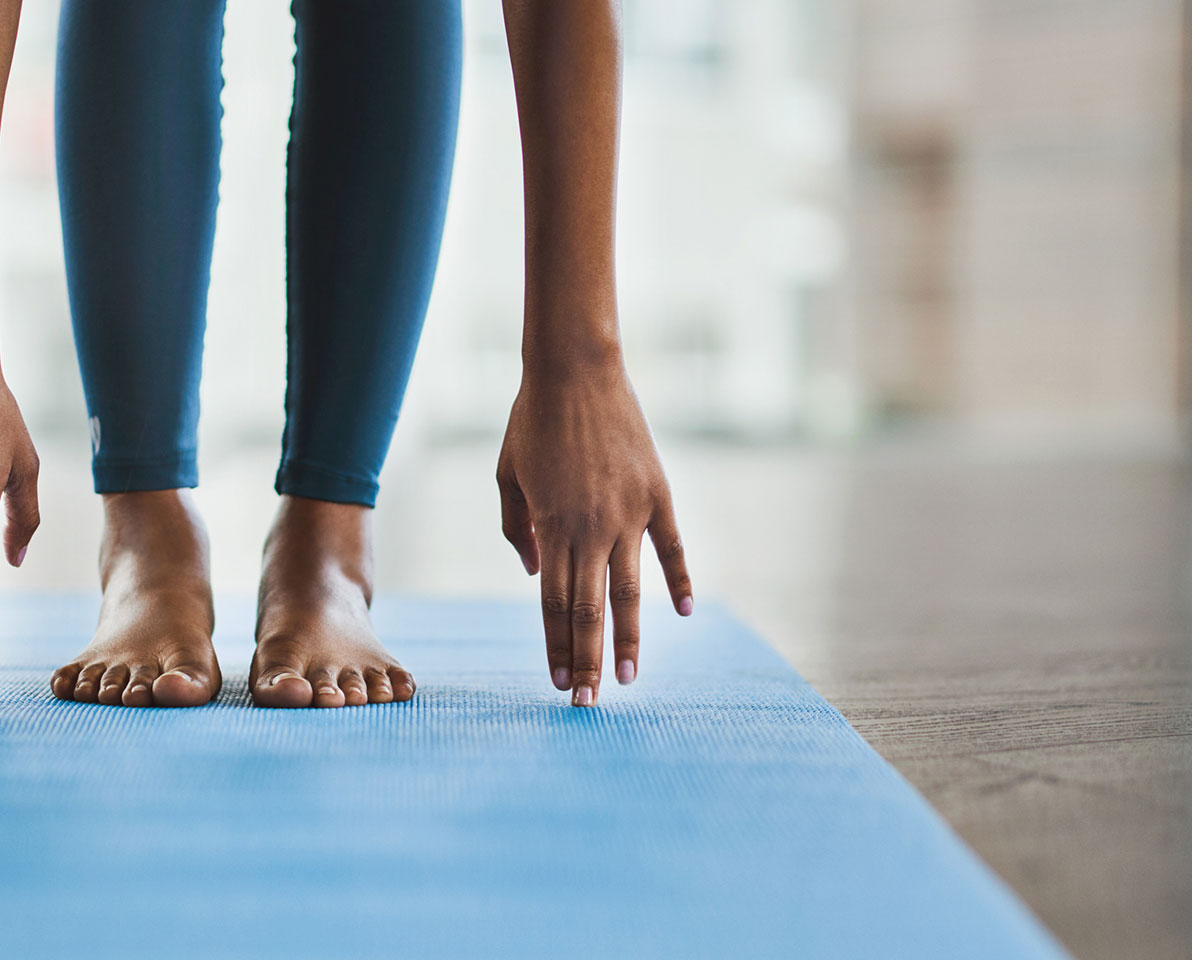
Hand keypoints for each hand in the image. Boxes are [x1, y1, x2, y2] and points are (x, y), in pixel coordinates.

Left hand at [496, 355, 692, 705]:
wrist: (576, 369)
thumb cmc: (533, 421)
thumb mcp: (507, 476)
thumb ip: (517, 529)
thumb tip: (534, 574)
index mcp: (552, 528)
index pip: (553, 605)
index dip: (555, 647)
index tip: (556, 682)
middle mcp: (592, 528)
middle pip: (588, 611)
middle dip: (585, 661)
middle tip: (587, 701)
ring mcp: (630, 514)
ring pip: (630, 592)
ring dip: (627, 639)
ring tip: (626, 678)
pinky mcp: (659, 494)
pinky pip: (672, 548)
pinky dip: (680, 582)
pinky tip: (683, 614)